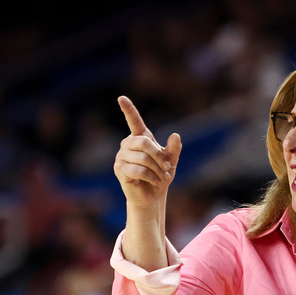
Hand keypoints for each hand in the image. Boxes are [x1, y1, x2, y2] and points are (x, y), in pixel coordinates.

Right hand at [114, 96, 181, 211]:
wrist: (152, 197)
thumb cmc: (160, 176)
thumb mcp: (171, 161)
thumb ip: (173, 149)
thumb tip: (175, 136)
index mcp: (140, 139)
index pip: (134, 121)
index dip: (128, 110)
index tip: (121, 98)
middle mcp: (128, 145)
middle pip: (143, 142)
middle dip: (159, 156)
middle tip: (168, 167)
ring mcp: (121, 157)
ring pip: (142, 158)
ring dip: (157, 169)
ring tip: (162, 176)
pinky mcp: (119, 170)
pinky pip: (138, 169)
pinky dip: (150, 176)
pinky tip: (154, 181)